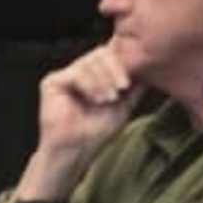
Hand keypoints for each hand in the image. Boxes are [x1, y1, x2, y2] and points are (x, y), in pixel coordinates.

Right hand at [21, 46, 138, 201]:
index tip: (130, 82)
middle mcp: (79, 71)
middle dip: (116, 68)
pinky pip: (76, 72)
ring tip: (108, 99)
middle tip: (123, 87)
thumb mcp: (125, 104)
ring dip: (104, 80)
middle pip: (102, 52)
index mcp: (95, 75)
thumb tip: (150, 65)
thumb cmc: (96, 132)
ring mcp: (65, 76)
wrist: (75, 150)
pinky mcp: (52, 82)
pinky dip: (90, 85)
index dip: (123, 61)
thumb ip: (135, 85)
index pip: (111, 54)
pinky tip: (95, 100)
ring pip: (91, 60)